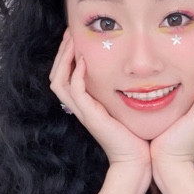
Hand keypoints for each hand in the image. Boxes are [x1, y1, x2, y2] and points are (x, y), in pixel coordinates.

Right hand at [49, 29, 150, 169]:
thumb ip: (123, 92)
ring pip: (59, 80)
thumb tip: (135, 74)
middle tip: (69, 32)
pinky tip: (83, 59)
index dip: (66, 56)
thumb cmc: (137, 137)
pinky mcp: (90, 116)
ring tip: (71, 39)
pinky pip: (75, 90)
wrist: (137, 161)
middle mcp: (80, 107)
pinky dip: (76, 73)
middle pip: (56, 75)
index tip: (76, 37)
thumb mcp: (126, 108)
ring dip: (63, 58)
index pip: (65, 76)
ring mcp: (83, 112)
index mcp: (86, 105)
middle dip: (61, 52)